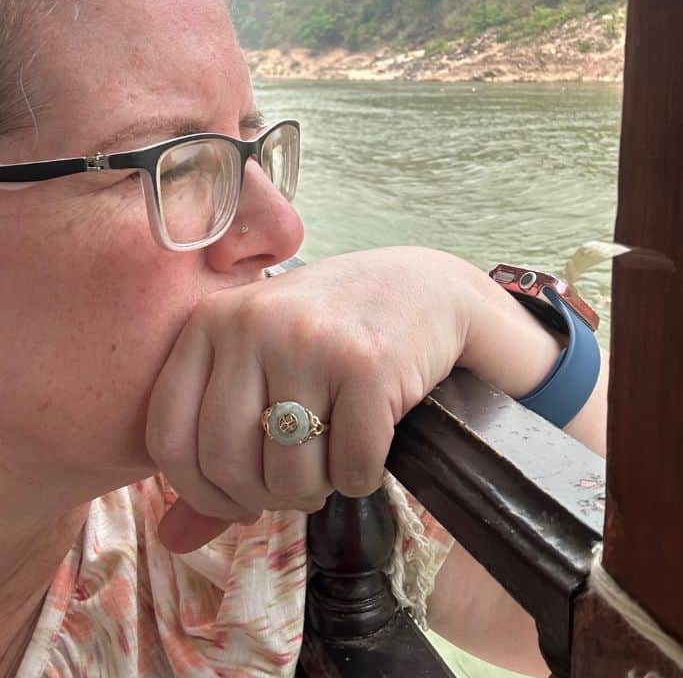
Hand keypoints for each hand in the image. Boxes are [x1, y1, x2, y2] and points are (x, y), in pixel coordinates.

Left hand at [146, 247, 472, 552]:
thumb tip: (171, 540)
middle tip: (297, 480)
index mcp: (210, 321)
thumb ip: (210, 449)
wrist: (424, 289)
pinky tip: (371, 443)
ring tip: (333, 455)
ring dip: (316, 489)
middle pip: (227, 465)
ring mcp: (310, 342)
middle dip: (265, 496)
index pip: (168, 437)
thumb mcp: (259, 367)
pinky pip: (351, 468)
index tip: (238, 495)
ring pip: (289, 476)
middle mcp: (252, 324)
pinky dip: (362, 476)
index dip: (199, 489)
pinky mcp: (368, 365)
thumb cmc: (330, 336)